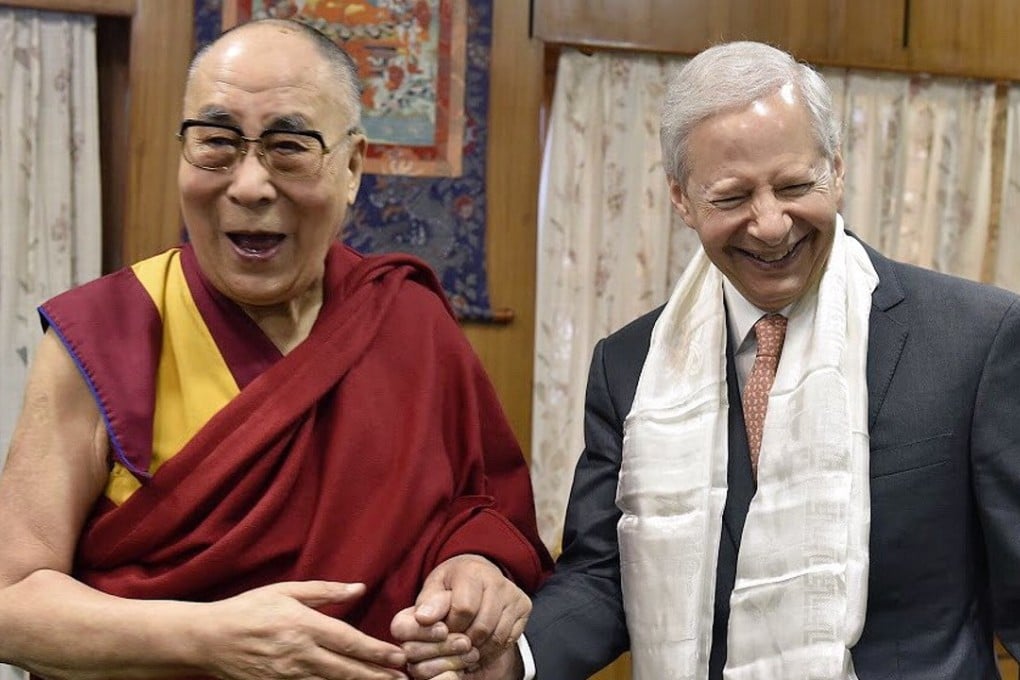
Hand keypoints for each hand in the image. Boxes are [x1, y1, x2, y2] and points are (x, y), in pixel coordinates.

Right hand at [196, 581, 407, 678]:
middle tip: (403, 679)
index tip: (399, 656)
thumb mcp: (286, 591)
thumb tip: (360, 588)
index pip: (348, 640)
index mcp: (302, 625)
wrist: (208, 639)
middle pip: (345, 669)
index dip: (376, 651)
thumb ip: (325, 591)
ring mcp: (286, 675)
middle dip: (376, 675)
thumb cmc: (248, 609)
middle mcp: (298, 653)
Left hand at [393, 554, 530, 676]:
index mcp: (472, 571)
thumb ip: (427, 603)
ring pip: (496, 636)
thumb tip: (423, 618)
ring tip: (464, 645)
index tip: (443, 629)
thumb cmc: (451, 585)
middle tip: (454, 641)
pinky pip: (508, 639)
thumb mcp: (433, 589)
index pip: (464, 608)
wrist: (476, 575)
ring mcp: (513, 594)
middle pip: (482, 626)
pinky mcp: (524, 606)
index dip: (451, 626)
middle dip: (464, 640)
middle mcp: (498, 580)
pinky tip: (479, 645)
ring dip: (477, 648)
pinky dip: (491, 649)